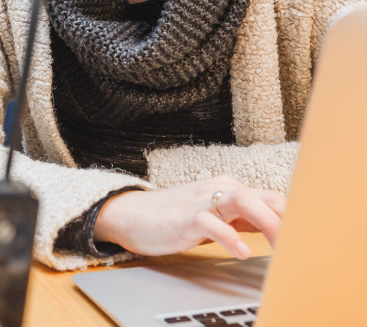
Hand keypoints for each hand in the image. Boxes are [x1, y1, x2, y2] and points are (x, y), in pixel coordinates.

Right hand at [94, 175, 285, 259]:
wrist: (134, 215)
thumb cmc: (176, 218)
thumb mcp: (215, 216)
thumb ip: (243, 219)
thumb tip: (277, 230)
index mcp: (230, 189)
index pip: (274, 199)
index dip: (294, 220)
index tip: (306, 241)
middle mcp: (220, 189)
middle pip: (266, 197)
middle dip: (288, 221)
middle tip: (302, 248)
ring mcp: (203, 200)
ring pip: (244, 201)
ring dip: (268, 223)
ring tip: (281, 247)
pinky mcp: (186, 216)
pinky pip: (213, 224)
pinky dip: (230, 237)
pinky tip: (242, 251)